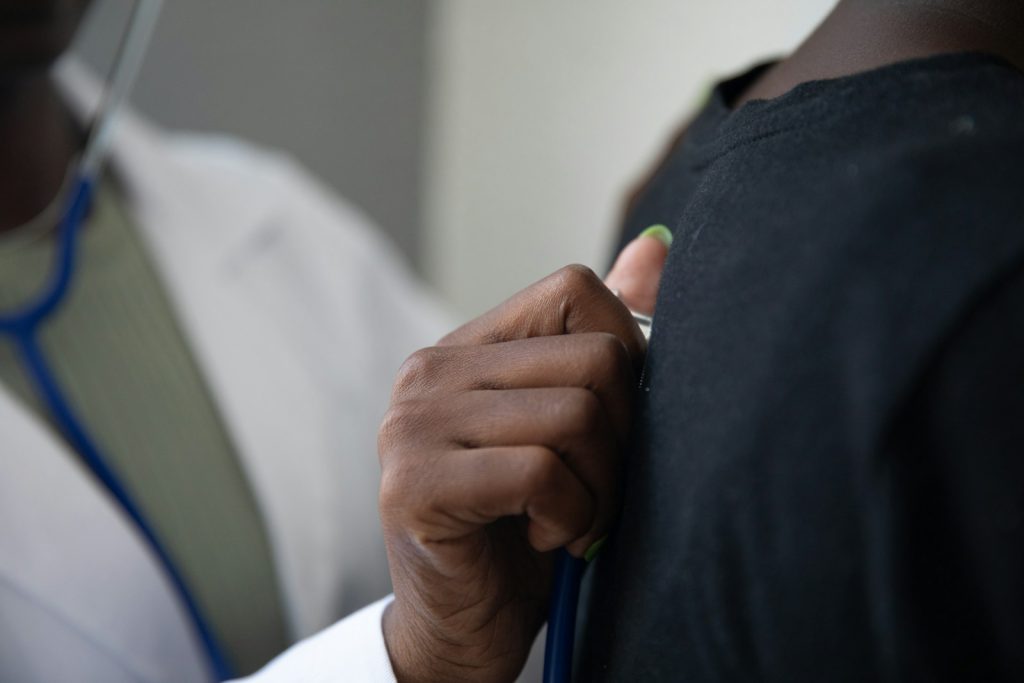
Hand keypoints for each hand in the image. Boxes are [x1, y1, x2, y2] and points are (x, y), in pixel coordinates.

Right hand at [378, 229, 669, 681]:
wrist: (465, 627)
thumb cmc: (526, 524)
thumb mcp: (574, 427)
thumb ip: (606, 337)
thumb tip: (658, 247)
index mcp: (467, 348)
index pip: (576, 290)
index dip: (623, 357)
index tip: (608, 428)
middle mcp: (429, 373)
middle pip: (595, 359)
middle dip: (623, 439)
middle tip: (595, 487)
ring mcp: (412, 426)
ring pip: (577, 415)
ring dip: (600, 488)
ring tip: (571, 517)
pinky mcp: (414, 484)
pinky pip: (542, 471)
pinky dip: (570, 516)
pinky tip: (544, 536)